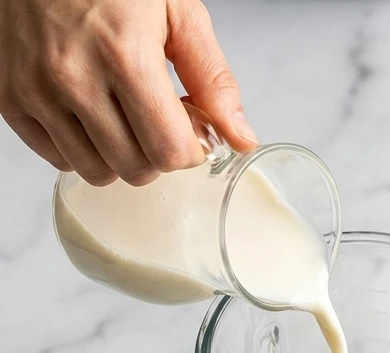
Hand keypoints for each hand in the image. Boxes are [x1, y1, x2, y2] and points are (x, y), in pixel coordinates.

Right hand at [0, 0, 255, 185]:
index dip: (192, 150)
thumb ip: (212, 78)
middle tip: (160, 121)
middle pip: (136, 167)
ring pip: (96, 172)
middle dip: (160, 155)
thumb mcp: (177, 12)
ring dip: (123, 157)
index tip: (194, 132)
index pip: (168, 149)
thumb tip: (240, 137)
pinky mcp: (10, 98)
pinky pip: (57, 158)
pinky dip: (83, 150)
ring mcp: (35, 90)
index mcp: (123, 54)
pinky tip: (94, 118)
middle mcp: (73, 76)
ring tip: (127, 118)